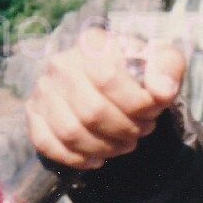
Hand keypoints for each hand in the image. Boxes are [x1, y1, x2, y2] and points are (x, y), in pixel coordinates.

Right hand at [26, 28, 185, 169]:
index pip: (108, 78)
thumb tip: (162, 91)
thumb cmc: (138, 71)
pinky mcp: (34, 114)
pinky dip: (76, 158)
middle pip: (91, 112)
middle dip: (125, 129)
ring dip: (105, 147)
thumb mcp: (162, 61)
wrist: (111, 77)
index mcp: (92, 44)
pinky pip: (48, 145)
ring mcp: (44, 90)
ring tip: (125, 143)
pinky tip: (98, 157)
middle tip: (141, 130)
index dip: (136, 103)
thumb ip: (168, 69)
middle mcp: (61, 64)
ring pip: (71, 132)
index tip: (154, 111)